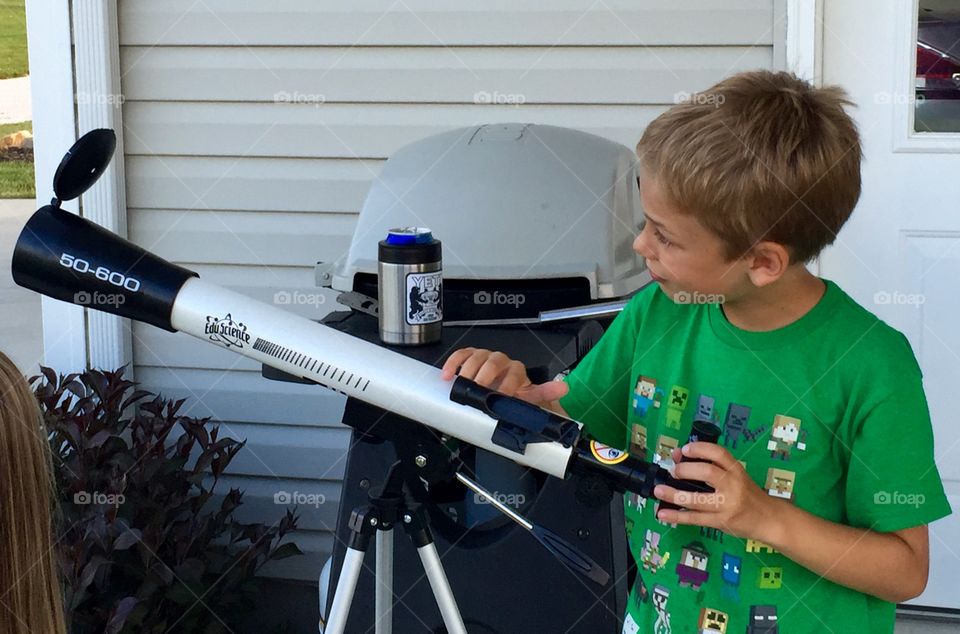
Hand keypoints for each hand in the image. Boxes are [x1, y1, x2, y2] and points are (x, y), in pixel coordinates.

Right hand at [440, 347, 568, 407]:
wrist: (505, 392)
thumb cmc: (516, 396)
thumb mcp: (531, 399)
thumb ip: (545, 393)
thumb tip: (563, 388)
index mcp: (517, 372)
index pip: (515, 373)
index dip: (508, 384)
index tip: (503, 395)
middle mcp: (502, 362)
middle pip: (494, 361)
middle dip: (485, 375)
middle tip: (478, 389)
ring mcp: (486, 359)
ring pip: (477, 356)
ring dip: (468, 370)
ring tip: (462, 385)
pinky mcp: (472, 359)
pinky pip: (462, 355)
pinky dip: (454, 363)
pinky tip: (448, 376)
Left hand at [652, 442, 780, 539]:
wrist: (768, 519)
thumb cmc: (747, 494)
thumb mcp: (735, 476)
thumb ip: (711, 466)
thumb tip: (677, 456)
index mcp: (736, 470)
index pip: (719, 453)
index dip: (699, 449)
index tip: (684, 449)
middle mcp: (733, 485)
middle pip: (707, 473)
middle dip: (685, 470)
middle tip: (673, 471)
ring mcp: (727, 505)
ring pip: (697, 499)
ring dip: (674, 495)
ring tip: (658, 491)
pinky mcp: (721, 522)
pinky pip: (695, 519)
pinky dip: (677, 516)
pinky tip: (663, 514)